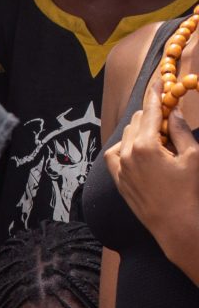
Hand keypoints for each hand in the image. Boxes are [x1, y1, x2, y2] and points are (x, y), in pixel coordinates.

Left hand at [110, 95, 198, 279]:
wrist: (175, 225)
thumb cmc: (188, 191)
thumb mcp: (191, 156)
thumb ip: (179, 130)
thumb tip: (171, 110)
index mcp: (144, 146)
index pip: (148, 111)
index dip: (155, 94)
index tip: (157, 82)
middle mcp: (126, 154)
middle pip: (136, 121)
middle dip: (151, 116)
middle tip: (169, 119)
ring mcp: (118, 167)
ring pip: (126, 136)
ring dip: (141, 131)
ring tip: (162, 142)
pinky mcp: (117, 178)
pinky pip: (117, 153)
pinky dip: (129, 146)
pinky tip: (145, 152)